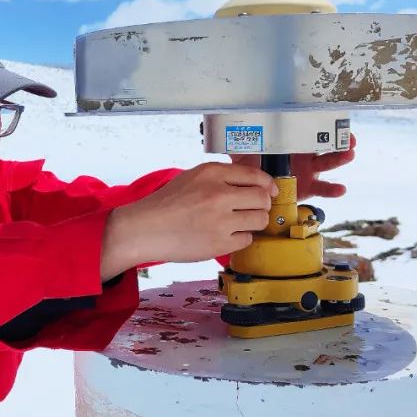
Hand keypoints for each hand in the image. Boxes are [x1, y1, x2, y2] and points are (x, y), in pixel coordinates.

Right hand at [99, 162, 276, 278]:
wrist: (145, 229)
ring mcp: (221, 220)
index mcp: (212, 173)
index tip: (270, 192)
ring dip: (253, 222)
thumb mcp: (192, 178)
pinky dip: (239, 238)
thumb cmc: (166, 204)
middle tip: (252, 209)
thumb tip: (254, 183)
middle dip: (261, 205)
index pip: (256, 176)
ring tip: (238, 223)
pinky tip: (225, 235)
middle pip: (262, 199)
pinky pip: (246, 239)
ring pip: (259, 220)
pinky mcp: (220, 243)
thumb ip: (221, 177)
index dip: (268, 185)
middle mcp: (219, 194)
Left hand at [229, 133, 356, 199]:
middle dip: (338, 140)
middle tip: (349, 136)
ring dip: (340, 158)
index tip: (334, 119)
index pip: (309, 130)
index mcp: (292, 142)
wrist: (252, 188)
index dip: (323, 125)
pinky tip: (341, 188)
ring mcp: (308, 171)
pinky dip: (332, 189)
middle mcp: (303, 154)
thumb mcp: (244, 149)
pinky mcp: (308, 188)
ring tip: (349, 154)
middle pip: (325, 145)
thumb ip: (239, 138)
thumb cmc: (251, 164)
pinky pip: (322, 189)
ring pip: (328, 164)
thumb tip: (225, 125)